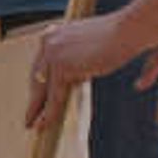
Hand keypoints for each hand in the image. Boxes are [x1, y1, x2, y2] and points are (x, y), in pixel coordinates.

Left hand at [29, 10, 147, 127]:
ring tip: (34, 125)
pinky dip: (49, 112)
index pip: (40, 65)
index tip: (34, 99)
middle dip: (34, 99)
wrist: (128, 31)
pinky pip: (53, 96)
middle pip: (36, 77)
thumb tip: (71, 78)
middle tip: (29, 118)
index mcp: (53, 34)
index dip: (37, 85)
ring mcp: (53, 52)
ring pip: (42, 88)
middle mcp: (49, 40)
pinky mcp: (61, 65)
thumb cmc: (116, 40)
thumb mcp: (88, 48)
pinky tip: (44, 125)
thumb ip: (75, 59)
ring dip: (37, 109)